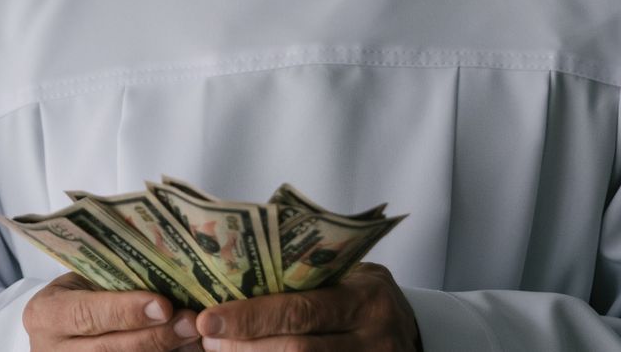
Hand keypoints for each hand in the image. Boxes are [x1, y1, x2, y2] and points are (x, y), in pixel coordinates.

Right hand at [24, 272, 202, 350]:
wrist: (55, 328)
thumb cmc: (76, 294)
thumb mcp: (82, 281)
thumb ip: (113, 284)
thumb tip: (167, 278)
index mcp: (46, 313)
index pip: (87, 314)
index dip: (126, 311)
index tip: (163, 305)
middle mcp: (53, 348)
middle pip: (109, 348)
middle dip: (154, 336)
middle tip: (190, 322)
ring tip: (193, 338)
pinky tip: (184, 350)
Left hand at [194, 263, 421, 350]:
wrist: (410, 330)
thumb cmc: (365, 295)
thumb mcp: (349, 276)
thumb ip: (307, 279)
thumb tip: (236, 276)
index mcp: (366, 297)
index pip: (301, 310)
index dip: (251, 317)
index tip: (210, 318)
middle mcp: (373, 337)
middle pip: (297, 349)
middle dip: (245, 344)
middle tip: (210, 338)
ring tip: (223, 350)